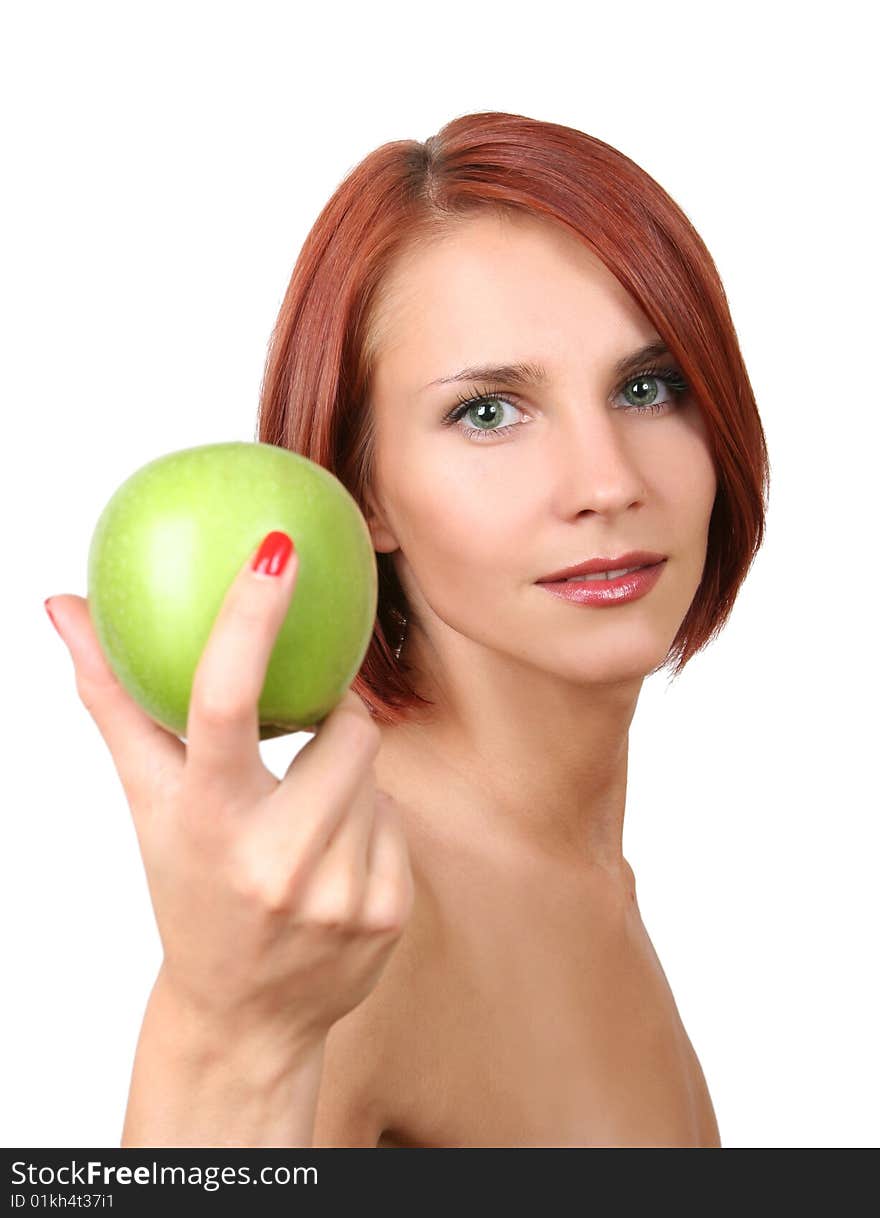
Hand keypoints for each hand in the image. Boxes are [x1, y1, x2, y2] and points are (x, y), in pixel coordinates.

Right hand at [46, 531, 413, 1056]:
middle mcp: (274, 860)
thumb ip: (114, 701)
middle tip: (302, 741)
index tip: (276, 549)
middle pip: (344, 728)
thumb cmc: (189, 890)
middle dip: (330, 720)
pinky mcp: (389, 912)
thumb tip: (64, 606)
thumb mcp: (148, 802)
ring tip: (305, 819)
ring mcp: (339, 892)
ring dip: (347, 775)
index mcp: (206, 821)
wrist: (244, 1019)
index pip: (222, 703)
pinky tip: (332, 863)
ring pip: (376, 771)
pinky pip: (398, 819)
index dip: (249, 619)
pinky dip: (370, 823)